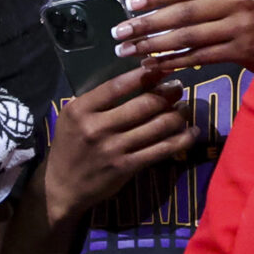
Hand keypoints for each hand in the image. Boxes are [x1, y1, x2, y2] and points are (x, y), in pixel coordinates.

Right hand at [42, 65, 195, 226]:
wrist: (62, 186)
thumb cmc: (69, 146)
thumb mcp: (72, 117)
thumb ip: (97, 100)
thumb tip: (135, 80)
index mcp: (80, 110)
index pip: (117, 86)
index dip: (144, 75)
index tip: (161, 67)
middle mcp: (96, 127)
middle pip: (144, 104)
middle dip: (168, 92)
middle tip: (178, 86)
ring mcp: (114, 149)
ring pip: (158, 126)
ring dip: (178, 114)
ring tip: (185, 107)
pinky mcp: (127, 167)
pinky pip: (162, 149)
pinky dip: (182, 139)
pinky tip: (191, 132)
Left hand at [114, 0, 253, 70]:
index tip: (130, 5)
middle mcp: (238, 2)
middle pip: (184, 14)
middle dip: (147, 24)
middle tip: (118, 32)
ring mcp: (241, 28)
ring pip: (189, 37)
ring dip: (154, 46)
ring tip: (128, 50)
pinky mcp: (242, 52)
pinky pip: (200, 57)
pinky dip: (174, 61)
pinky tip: (153, 64)